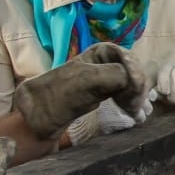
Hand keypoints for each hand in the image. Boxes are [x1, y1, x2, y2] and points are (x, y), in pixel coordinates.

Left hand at [14, 43, 153, 138]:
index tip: (136, 90)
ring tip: (140, 114)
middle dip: (138, 87)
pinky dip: (132, 104)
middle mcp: (102, 64)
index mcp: (97, 53)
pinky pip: (124, 96)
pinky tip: (136, 116)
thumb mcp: (85, 81)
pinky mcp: (102, 96)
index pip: (126, 56)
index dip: (134, 71)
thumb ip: (114, 75)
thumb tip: (136, 81)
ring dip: (138, 97)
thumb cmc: (55, 98)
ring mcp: (103, 80)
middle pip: (132, 70)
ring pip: (130, 84)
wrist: (35, 121)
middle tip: (138, 106)